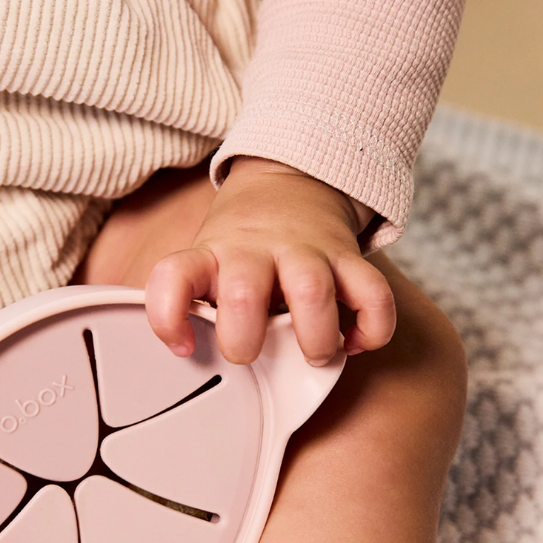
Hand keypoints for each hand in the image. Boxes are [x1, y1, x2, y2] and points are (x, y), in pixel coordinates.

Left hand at [144, 157, 395, 364]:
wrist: (286, 183)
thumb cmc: (240, 247)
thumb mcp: (205, 265)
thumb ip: (194, 305)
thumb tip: (189, 359)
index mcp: (212, 256)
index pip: (175, 277)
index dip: (169, 317)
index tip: (182, 347)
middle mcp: (255, 251)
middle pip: (243, 295)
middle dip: (245, 341)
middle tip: (251, 354)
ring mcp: (304, 251)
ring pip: (312, 292)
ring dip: (314, 338)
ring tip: (313, 356)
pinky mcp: (346, 256)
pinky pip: (373, 293)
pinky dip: (372, 328)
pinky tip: (355, 341)